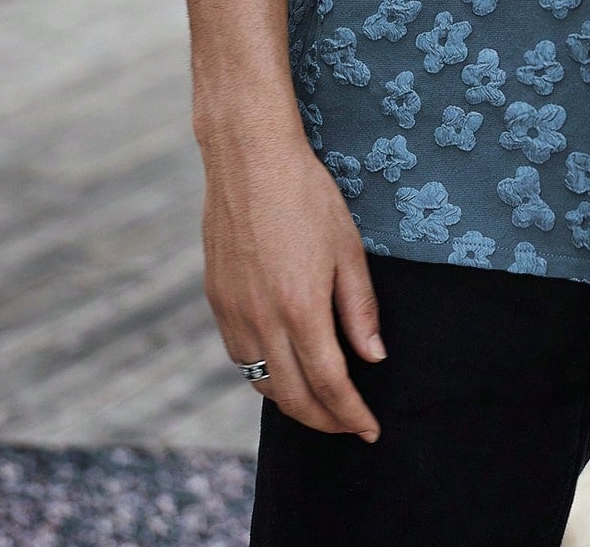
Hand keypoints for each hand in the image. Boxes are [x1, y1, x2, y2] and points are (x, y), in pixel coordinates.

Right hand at [199, 114, 386, 440]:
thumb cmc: (306, 195)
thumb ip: (359, 308)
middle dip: (324, 421)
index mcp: (301, 307)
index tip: (369, 429)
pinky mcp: (217, 300)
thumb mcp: (348, 247)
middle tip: (349, 424)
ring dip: (292, 402)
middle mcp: (262, 319)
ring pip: (261, 382)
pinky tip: (284, 366)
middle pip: (292, 397)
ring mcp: (234, 312)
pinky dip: (264, 374)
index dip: (351, 414)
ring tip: (321, 402)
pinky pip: (240, 356)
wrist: (249, 160)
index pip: (330, 384)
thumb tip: (373, 358)